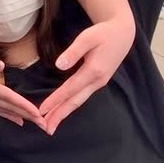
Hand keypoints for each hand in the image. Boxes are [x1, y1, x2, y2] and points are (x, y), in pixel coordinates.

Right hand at [0, 50, 47, 129]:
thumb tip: (1, 65)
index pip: (7, 96)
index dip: (22, 104)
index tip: (36, 112)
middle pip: (8, 106)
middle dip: (26, 114)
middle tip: (43, 124)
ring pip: (3, 110)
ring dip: (19, 116)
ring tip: (34, 122)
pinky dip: (8, 115)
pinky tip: (17, 119)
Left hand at [39, 17, 134, 134]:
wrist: (122, 34)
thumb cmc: (103, 34)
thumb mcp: (87, 38)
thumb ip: (73, 52)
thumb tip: (59, 65)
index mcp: (93, 71)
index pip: (69, 89)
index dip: (55, 100)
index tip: (41, 110)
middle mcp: (96, 81)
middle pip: (74, 102)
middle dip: (59, 115)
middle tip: (46, 128)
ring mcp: (98, 83)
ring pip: (78, 101)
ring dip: (64, 113)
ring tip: (51, 123)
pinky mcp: (97, 81)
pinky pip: (81, 96)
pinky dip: (70, 105)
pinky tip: (62, 110)